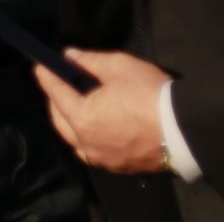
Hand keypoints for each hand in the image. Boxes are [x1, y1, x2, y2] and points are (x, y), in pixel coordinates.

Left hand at [34, 49, 171, 174]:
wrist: (184, 130)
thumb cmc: (148, 93)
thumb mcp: (119, 66)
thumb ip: (89, 61)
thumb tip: (70, 57)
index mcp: (82, 118)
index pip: (55, 93)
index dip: (46, 77)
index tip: (39, 66)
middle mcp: (86, 143)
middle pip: (60, 120)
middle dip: (55, 100)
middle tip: (58, 83)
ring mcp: (102, 159)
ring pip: (75, 139)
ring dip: (70, 120)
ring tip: (75, 103)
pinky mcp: (118, 166)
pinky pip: (92, 150)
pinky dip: (87, 135)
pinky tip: (95, 124)